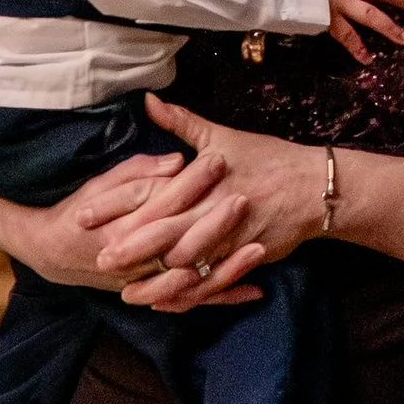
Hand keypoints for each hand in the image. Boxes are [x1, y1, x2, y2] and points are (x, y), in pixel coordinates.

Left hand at [89, 97, 327, 306]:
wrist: (316, 186)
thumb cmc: (267, 158)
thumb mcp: (223, 136)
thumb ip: (182, 123)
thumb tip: (148, 102)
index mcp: (206, 179)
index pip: (154, 196)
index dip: (119, 208)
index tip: (87, 216)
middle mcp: (217, 210)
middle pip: (167, 234)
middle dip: (132, 250)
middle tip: (100, 260)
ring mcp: (233, 237)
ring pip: (190, 265)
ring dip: (157, 281)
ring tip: (127, 291)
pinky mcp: (248, 258)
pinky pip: (215, 282)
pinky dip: (191, 295)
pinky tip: (168, 302)